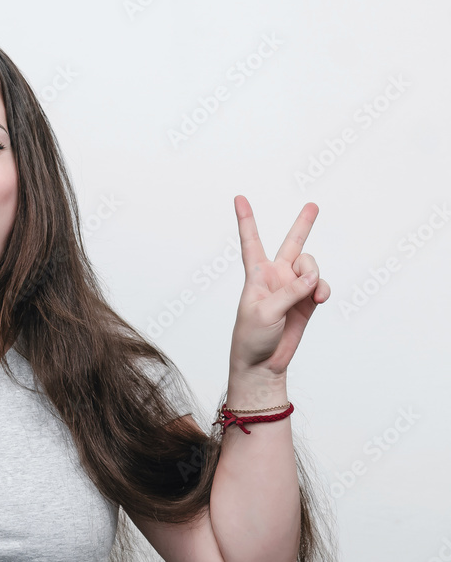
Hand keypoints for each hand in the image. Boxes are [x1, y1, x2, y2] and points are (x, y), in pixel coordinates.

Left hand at [229, 196, 329, 377]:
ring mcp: (292, 288)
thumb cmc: (251, 337)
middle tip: (313, 205)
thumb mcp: (264, 312)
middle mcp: (275, 276)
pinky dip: (322, 290)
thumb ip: (289, 292)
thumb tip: (313, 278)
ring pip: (311, 267)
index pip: (251, 241)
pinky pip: (321, 286)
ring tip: (311, 294)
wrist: (262, 364)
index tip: (239, 198)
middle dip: (303, 224)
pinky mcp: (306, 302)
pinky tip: (318, 300)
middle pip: (292, 244)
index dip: (246, 219)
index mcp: (256, 275)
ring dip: (314, 276)